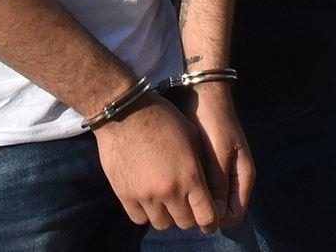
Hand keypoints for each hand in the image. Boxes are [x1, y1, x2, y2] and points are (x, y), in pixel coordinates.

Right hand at [93, 93, 219, 232]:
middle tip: (187, 206)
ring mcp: (145, 195)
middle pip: (185, 223)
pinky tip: (148, 198)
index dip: (211, 222)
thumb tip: (207, 189)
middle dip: (190, 217)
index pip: (207, 216)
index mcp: (191, 177)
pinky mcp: (124, 194)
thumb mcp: (192, 138)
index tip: (209, 219)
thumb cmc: (163, 119)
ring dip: (167, 216)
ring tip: (166, 201)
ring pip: (162, 224)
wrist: (125, 112)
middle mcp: (169, 191)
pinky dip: (146, 213)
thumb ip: (201, 167)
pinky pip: (139, 218)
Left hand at [173, 84, 254, 228]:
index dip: (215, 220)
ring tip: (176, 194)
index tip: (193, 212)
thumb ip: (217, 184)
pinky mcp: (209, 163)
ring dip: (195, 200)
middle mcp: (235, 178)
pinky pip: (202, 185)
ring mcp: (222, 170)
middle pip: (221, 210)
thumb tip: (213, 214)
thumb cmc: (213, 122)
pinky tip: (175, 184)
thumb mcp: (217, 153)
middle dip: (203, 212)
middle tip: (180, 204)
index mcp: (244, 177)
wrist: (205, 94)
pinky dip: (191, 188)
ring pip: (210, 199)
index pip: (233, 215)